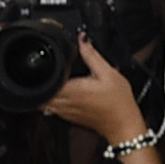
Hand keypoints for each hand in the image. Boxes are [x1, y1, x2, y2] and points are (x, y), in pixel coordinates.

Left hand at [46, 33, 146, 148]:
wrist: (123, 124)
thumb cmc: (118, 101)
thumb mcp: (108, 72)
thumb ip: (91, 55)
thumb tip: (82, 39)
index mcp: (72, 90)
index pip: (46, 81)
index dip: (44, 71)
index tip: (50, 64)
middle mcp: (65, 103)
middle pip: (41, 93)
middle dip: (42, 82)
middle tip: (49, 71)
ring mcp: (66, 112)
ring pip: (44, 103)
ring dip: (45, 92)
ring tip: (54, 81)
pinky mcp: (69, 118)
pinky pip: (53, 109)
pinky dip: (52, 101)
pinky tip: (61, 93)